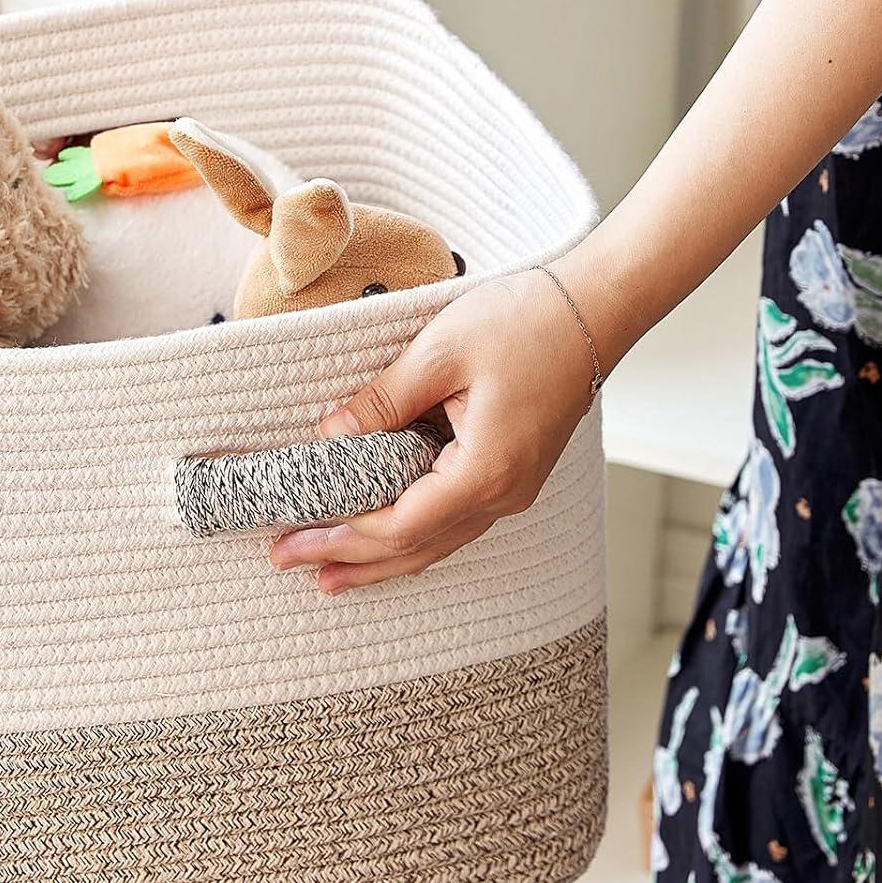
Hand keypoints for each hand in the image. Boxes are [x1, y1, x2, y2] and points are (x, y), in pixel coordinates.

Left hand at [269, 266, 602, 592]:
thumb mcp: (439, 353)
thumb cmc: (525, 321)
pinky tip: (384, 539)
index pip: (401, 525)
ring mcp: (513, 488)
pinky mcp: (512, 473)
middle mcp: (503, 493)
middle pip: (416, 548)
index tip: (294, 535)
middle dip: (350, 560)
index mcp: (485, 470)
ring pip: (437, 542)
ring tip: (328, 575)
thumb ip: (382, 401)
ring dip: (380, 559)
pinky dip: (412, 535)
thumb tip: (329, 434)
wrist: (594, 308)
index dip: (343, 535)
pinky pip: (453, 521)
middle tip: (287, 562)